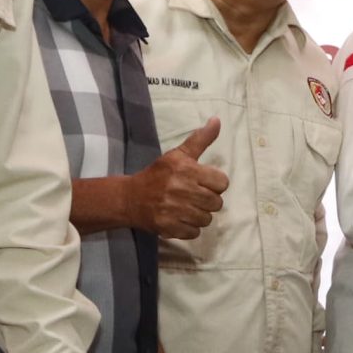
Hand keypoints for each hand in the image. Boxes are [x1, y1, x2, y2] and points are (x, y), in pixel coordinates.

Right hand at [132, 117, 229, 239]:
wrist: (130, 198)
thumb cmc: (158, 175)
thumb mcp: (178, 154)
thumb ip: (200, 139)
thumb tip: (217, 120)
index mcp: (186, 170)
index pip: (222, 183)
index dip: (214, 184)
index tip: (202, 182)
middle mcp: (181, 189)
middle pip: (217, 203)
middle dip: (207, 200)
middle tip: (193, 196)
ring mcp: (175, 210)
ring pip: (207, 219)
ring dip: (199, 215)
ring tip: (186, 207)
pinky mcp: (169, 227)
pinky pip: (194, 232)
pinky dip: (189, 228)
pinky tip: (179, 218)